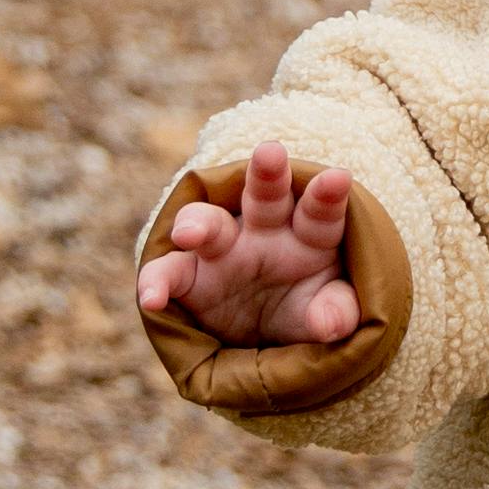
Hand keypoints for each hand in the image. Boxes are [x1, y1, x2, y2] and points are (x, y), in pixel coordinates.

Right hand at [139, 144, 359, 350]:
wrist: (265, 334)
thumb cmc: (306, 308)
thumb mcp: (327, 312)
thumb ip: (336, 311)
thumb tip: (329, 324)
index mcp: (308, 233)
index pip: (319, 211)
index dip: (327, 196)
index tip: (338, 178)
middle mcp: (264, 230)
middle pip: (265, 195)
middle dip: (267, 174)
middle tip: (270, 153)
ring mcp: (222, 250)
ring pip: (208, 222)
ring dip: (197, 222)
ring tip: (188, 233)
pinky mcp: (188, 278)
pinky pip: (169, 273)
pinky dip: (156, 282)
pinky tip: (151, 297)